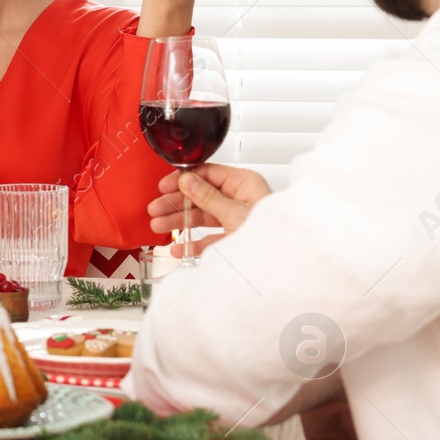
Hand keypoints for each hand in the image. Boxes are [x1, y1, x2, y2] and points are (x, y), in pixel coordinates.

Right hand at [147, 162, 270, 255]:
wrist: (284, 265)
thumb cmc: (270, 235)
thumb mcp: (234, 213)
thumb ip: (208, 197)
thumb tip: (187, 180)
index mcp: (245, 184)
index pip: (208, 174)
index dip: (183, 179)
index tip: (164, 186)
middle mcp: (240, 199)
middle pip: (200, 196)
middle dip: (175, 204)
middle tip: (155, 209)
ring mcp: (236, 218)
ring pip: (201, 216)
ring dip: (178, 222)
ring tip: (159, 227)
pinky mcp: (234, 237)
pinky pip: (209, 237)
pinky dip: (192, 243)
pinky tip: (178, 248)